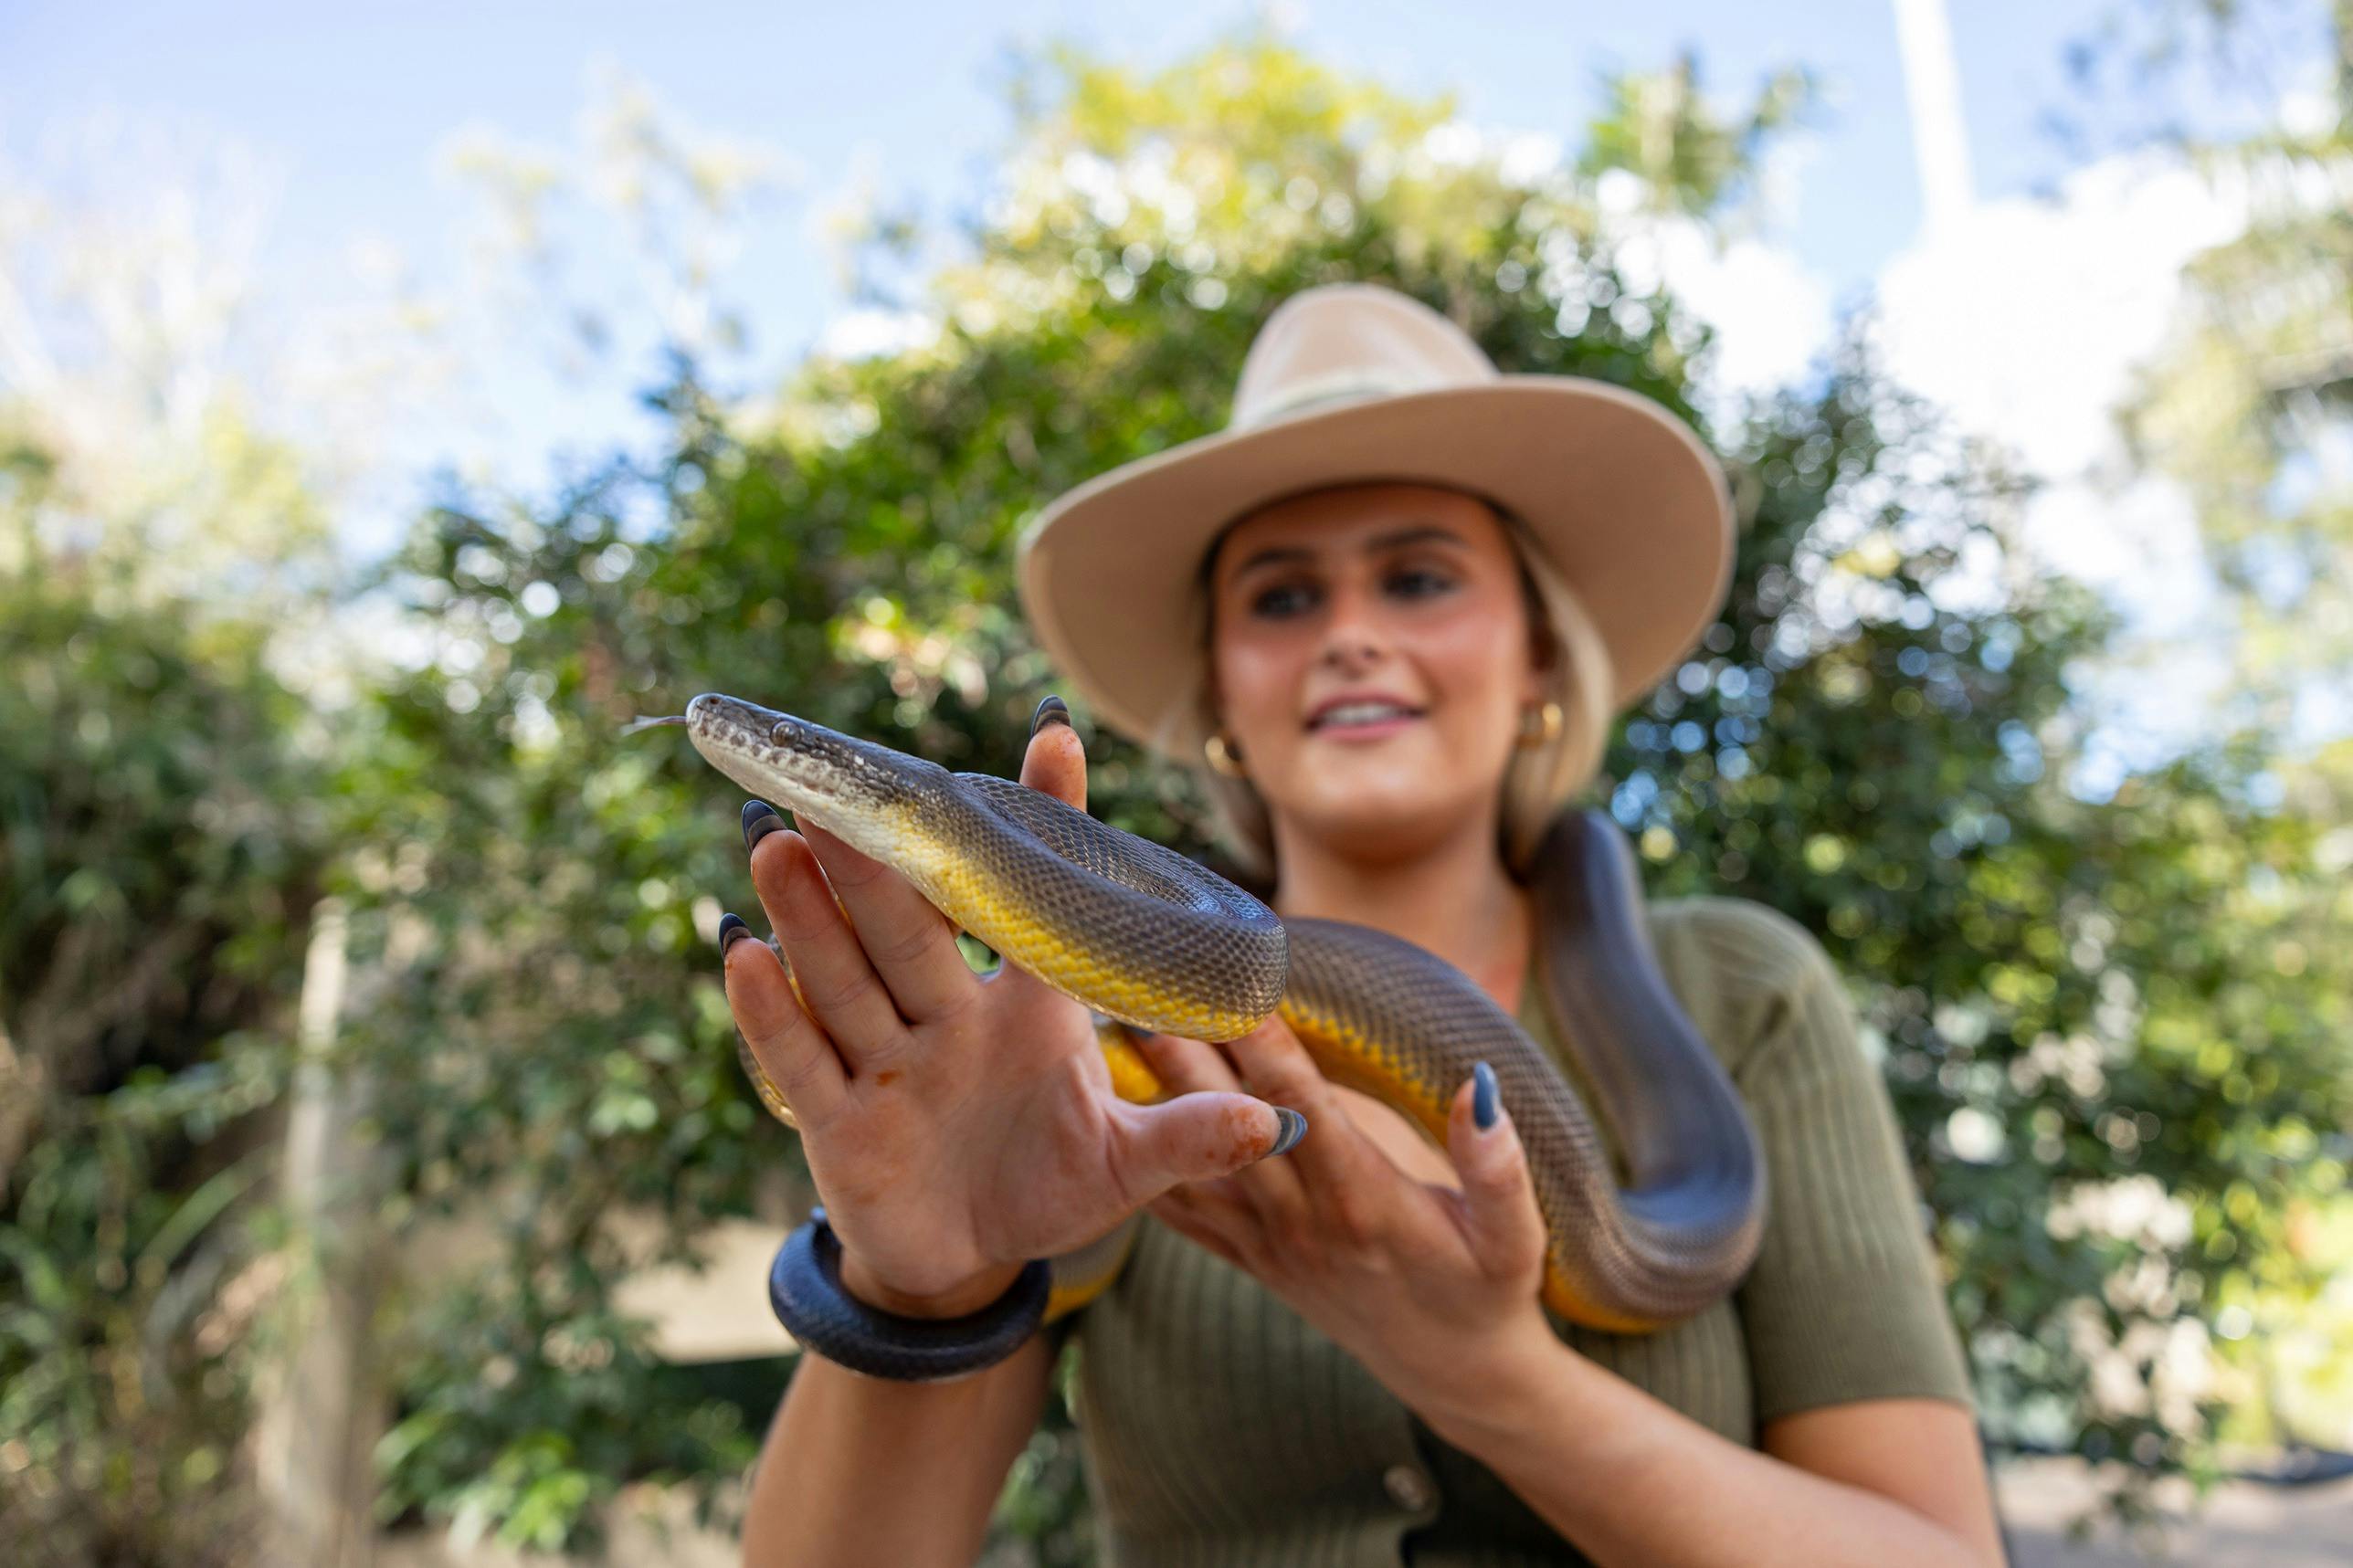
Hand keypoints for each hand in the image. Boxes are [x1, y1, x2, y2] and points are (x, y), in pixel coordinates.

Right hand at [719, 709, 1296, 1317]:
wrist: (969, 1260)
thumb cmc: (1047, 1186)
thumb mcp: (1127, 1169)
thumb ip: (1188, 1141)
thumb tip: (1275, 1125)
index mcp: (1030, 1014)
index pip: (1039, 908)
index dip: (1048, 823)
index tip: (1055, 732)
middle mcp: (949, 1019)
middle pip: (912, 930)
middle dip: (880, 864)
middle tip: (852, 784)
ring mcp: (886, 1064)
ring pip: (844, 976)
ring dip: (812, 912)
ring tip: (781, 835)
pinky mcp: (837, 1122)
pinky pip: (799, 1057)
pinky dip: (769, 1009)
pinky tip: (741, 948)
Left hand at [1134, 1018, 1560, 1436]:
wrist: (1454, 1374)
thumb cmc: (1490, 1293)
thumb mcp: (1514, 1239)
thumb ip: (1499, 1167)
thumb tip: (1479, 1085)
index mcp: (1362, 1202)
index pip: (1301, 1107)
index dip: (1263, 1043)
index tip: (1230, 979)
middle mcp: (1302, 1222)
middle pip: (1227, 1122)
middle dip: (1183, 1051)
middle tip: (1138, 981)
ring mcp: (1268, 1244)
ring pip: (1194, 1161)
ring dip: (1151, 1098)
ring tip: (1109, 1027)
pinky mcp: (1253, 1260)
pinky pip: (1184, 1212)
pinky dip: (1144, 1163)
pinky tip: (1106, 1112)